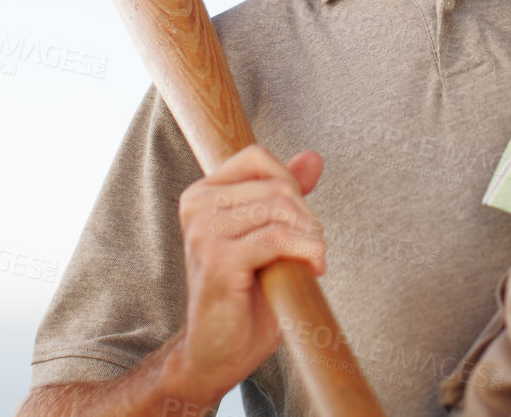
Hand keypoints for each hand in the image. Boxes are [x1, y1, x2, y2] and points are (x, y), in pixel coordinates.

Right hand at [170, 145, 327, 399]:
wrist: (218, 353)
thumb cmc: (244, 296)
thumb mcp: (269, 236)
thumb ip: (285, 195)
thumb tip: (313, 158)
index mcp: (202, 195)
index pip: (257, 157)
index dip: (289, 183)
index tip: (298, 221)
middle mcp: (197, 207)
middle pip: (276, 185)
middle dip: (306, 217)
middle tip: (310, 248)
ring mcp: (203, 233)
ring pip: (280, 210)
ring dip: (310, 236)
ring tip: (310, 259)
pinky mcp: (217, 261)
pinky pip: (277, 239)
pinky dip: (306, 251)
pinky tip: (313, 267)